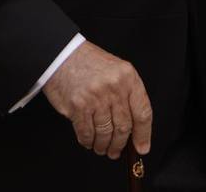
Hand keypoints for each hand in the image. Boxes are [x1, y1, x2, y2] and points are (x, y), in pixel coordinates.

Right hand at [42, 41, 152, 159]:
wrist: (62, 55)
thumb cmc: (90, 64)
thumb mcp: (117, 71)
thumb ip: (127, 95)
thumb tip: (134, 129)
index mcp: (128, 77)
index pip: (142, 112)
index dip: (143, 135)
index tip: (142, 147)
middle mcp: (114, 86)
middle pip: (124, 126)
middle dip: (120, 144)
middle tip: (116, 151)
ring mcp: (95, 96)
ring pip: (105, 132)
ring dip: (103, 145)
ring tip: (102, 147)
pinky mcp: (78, 105)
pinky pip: (87, 132)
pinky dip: (88, 141)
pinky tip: (89, 141)